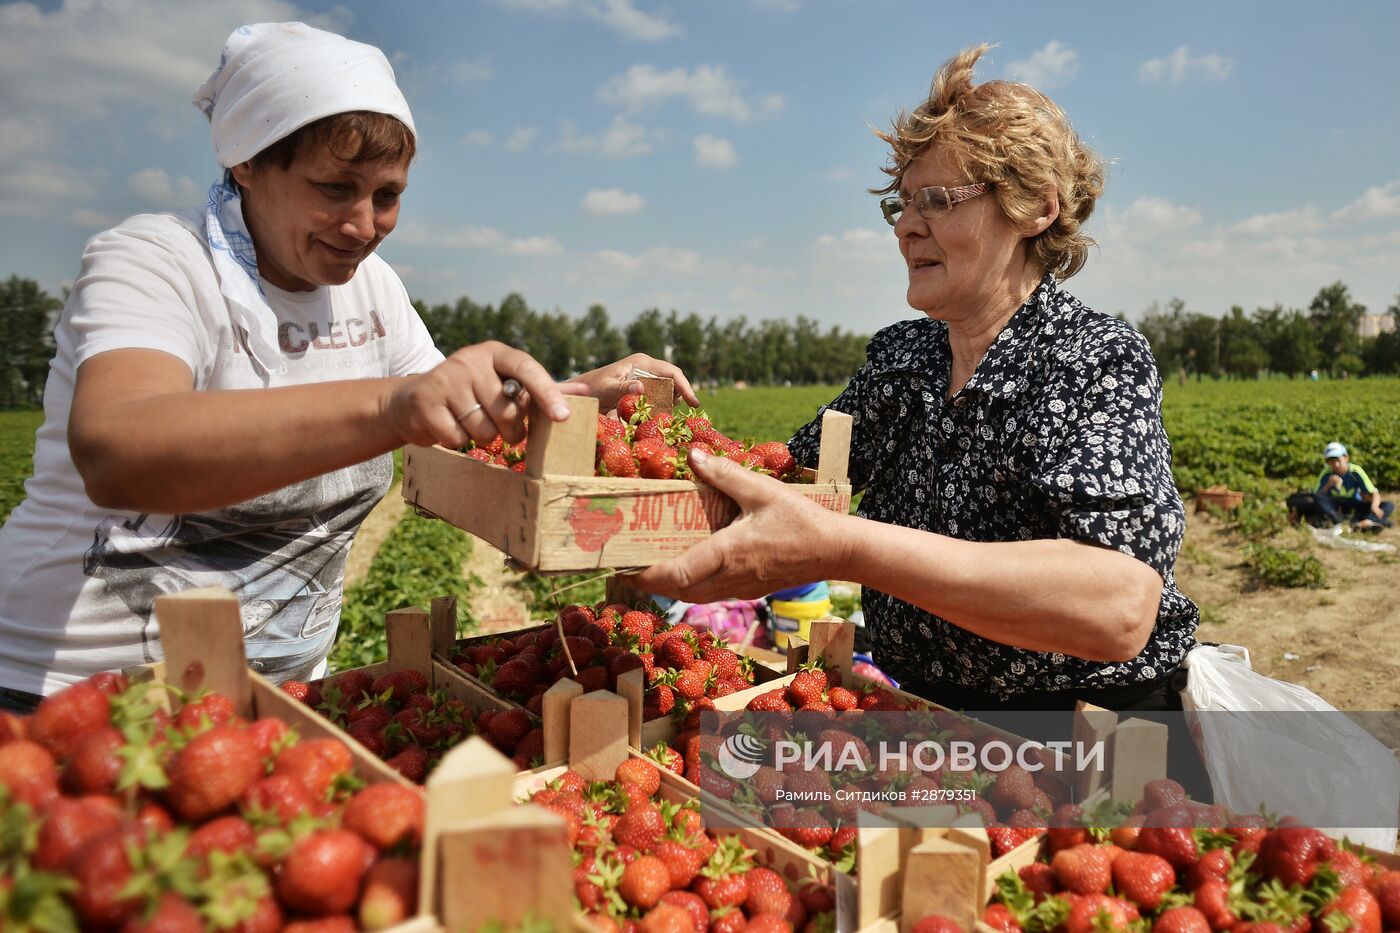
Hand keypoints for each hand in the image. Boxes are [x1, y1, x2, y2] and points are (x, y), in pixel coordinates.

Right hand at [385, 341, 586, 448]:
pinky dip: (456, 442)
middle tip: (498, 426)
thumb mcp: (504, 385)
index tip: (563, 417)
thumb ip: (542, 390)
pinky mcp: (425, 402)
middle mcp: (470, 360)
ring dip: (481, 438)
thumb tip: (585, 392)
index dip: (547, 393)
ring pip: (482, 430)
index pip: (528, 369)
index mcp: (495, 354)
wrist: (414, 401)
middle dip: (508, 430)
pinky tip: (449, 428)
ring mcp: (445, 379)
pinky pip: (456, 438)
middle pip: (507, 412)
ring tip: (469, 424)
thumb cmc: (472, 395)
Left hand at [566, 354, 700, 412]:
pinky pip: (659, 395)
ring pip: (668, 389)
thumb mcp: (606, 390)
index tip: (694, 404)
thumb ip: (622, 389)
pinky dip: (660, 406)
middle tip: (677, 413)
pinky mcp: (643, 386)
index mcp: (641, 362)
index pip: (672, 372)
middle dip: (679, 395)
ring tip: (662, 416)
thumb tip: (642, 387)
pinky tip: (654, 416)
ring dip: (669, 402)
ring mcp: (645, 375)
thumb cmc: (591, 389)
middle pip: (674, 380)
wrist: (581, 391)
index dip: (685, 387)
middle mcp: (646, 366)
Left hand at [628, 448, 850, 601]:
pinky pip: (710, 593)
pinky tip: (686, 563)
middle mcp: (729, 578)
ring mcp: (739, 588)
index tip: (624, 568)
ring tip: (649, 564)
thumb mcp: (762, 490)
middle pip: (678, 591)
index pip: (677, 574)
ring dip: (670, 585)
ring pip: (694, 595)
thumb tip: (693, 456)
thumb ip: (725, 474)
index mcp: (727, 553)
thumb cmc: (801, 519)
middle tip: (627, 563)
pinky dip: (690, 584)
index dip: (647, 575)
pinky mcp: (748, 590)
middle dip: (650, 582)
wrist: (835, 551)